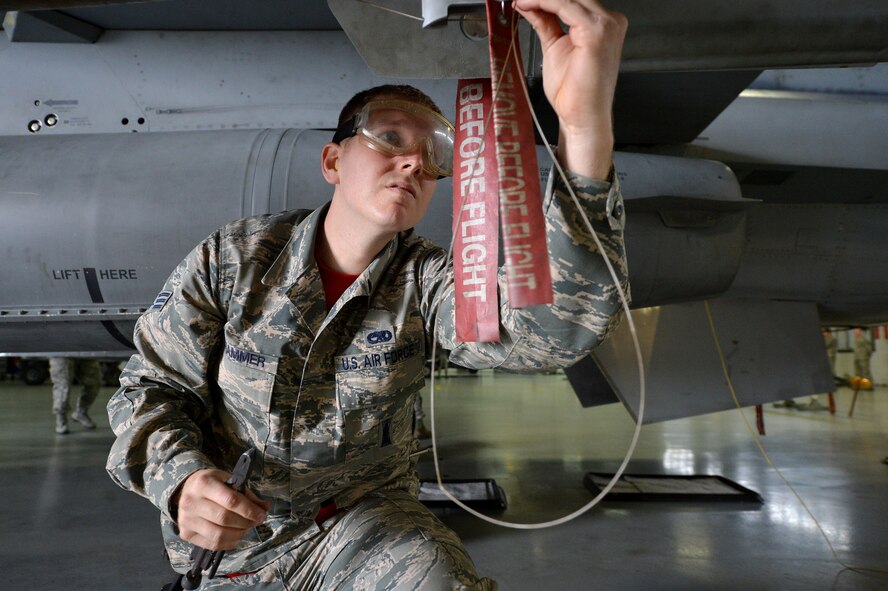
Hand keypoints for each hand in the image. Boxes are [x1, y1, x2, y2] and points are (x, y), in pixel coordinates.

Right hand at [173, 468, 270, 550]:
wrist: (187, 489)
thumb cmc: (212, 483)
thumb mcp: (228, 480)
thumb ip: (246, 494)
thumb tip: (265, 507)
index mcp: (203, 483)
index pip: (230, 500)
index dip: (249, 510)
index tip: (262, 515)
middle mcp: (191, 502)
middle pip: (224, 519)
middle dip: (246, 523)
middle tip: (256, 522)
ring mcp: (186, 520)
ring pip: (218, 535)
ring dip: (238, 534)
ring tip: (246, 528)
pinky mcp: (185, 533)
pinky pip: (212, 544)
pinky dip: (229, 543)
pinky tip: (236, 536)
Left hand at [514, 0, 626, 177]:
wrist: (581, 116)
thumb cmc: (573, 92)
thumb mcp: (554, 47)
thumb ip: (545, 22)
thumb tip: (530, 5)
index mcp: (603, 24)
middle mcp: (610, 21)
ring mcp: (606, 25)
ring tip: (520, 2)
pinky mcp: (597, 32)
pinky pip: (564, 5)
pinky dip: (542, 2)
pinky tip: (526, 5)